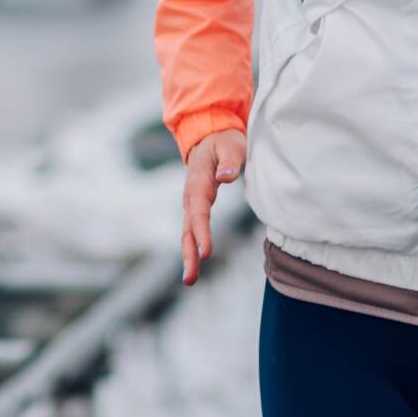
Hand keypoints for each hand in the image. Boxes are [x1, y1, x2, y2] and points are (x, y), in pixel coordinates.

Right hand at [181, 130, 245, 285]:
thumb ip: (230, 161)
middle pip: (188, 228)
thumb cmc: (222, 142)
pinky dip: (192, 249)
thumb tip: (225, 178)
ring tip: (190, 280)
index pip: (199, 211)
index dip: (202, 232)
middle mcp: (190, 196)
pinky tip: (194, 266)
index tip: (206, 253)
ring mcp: (190, 204)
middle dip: (189, 253)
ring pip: (187, 233)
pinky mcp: (195, 209)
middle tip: (190, 278)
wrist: (207, 137)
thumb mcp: (230, 145)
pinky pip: (192, 231)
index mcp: (199, 182)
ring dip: (188, 256)